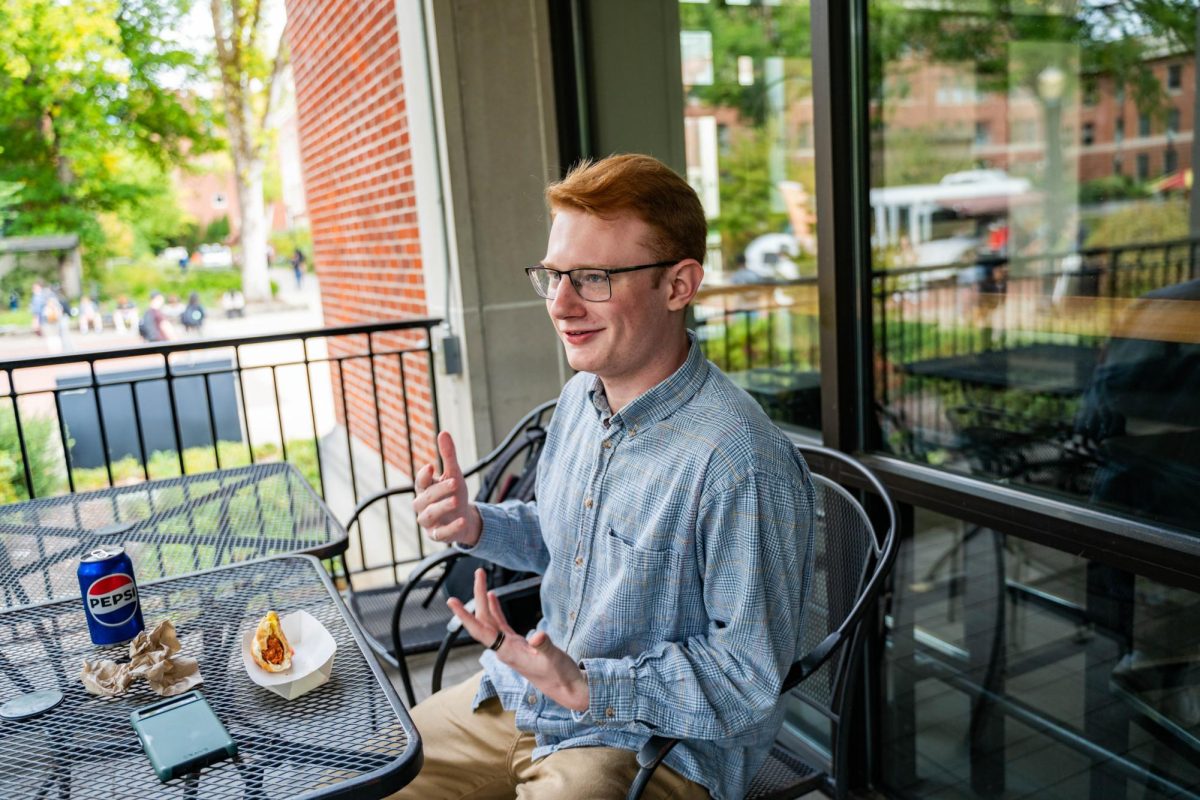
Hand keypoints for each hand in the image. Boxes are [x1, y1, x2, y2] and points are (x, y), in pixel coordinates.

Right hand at [413, 431, 481, 546]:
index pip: (420, 483)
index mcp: (424, 490)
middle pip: (425, 498)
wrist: (464, 518)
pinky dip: (450, 528)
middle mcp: (422, 506)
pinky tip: (462, 520)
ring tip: (456, 500)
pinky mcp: (437, 535)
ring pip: (429, 516)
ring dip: (442, 507)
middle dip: (439, 490)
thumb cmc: (454, 493)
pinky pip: (440, 534)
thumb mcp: (454, 474)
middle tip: (455, 482)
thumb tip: (443, 432)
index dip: (423, 476)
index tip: (431, 467)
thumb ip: (448, 456)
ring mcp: (429, 522)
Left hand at [448, 568, 588, 711]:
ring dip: (484, 600)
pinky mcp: (517, 644)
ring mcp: (509, 646)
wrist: (567, 689)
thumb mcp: (555, 659)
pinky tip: (492, 597)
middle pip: (484, 620)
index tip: (452, 602)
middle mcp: (504, 649)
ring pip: (490, 620)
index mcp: (508, 652)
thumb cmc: (560, 676)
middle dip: (478, 596)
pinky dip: (495, 609)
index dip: (465, 616)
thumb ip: (544, 646)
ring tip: (482, 578)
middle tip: (478, 572)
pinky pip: (500, 623)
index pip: (481, 631)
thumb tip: (537, 634)